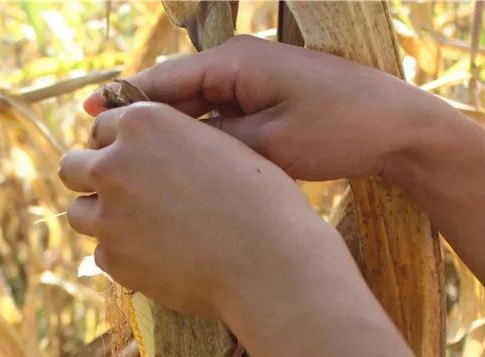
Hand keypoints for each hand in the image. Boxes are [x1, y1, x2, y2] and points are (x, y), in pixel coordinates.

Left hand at [58, 101, 329, 319]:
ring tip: (139, 228)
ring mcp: (108, 215)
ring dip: (101, 218)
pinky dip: (123, 255)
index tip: (135, 163)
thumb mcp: (217, 145)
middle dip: (92, 178)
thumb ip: (172, 141)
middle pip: (71, 167)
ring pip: (78, 213)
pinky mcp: (114, 259)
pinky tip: (159, 257)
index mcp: (143, 123)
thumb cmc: (259, 199)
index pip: (102, 128)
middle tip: (124, 195)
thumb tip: (143, 151)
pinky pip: (103, 253)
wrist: (269, 261)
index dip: (118, 146)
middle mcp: (114, 164)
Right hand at [84, 35, 441, 180]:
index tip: (85, 121)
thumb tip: (168, 153)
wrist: (399, 125)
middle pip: (171, 92)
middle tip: (99, 151)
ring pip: (191, 108)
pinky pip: (215, 117)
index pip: (162, 80)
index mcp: (235, 62)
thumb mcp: (270, 144)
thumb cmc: (340, 129)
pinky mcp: (264, 101)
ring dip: (165, 133)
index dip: (121, 103)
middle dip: (137, 121)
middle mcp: (237, 64)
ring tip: (129, 163)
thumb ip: (216, 144)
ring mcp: (251, 81)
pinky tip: (175, 166)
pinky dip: (194, 138)